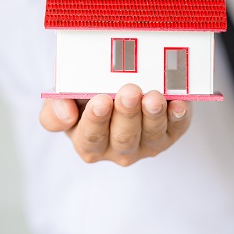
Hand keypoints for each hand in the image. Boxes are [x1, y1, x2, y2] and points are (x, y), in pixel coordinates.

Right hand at [39, 84, 191, 165]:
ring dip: (153, 116)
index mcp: (88, 143)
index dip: (95, 121)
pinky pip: (176, 128)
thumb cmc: (87, 94)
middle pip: (123, 137)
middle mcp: (118, 149)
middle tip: (129, 91)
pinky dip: (178, 117)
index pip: (90, 138)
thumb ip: (54, 110)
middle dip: (127, 114)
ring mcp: (146, 144)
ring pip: (151, 135)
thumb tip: (66, 114)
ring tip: (153, 97)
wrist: (118, 84)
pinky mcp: (170, 133)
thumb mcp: (64, 99)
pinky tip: (178, 105)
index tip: (101, 100)